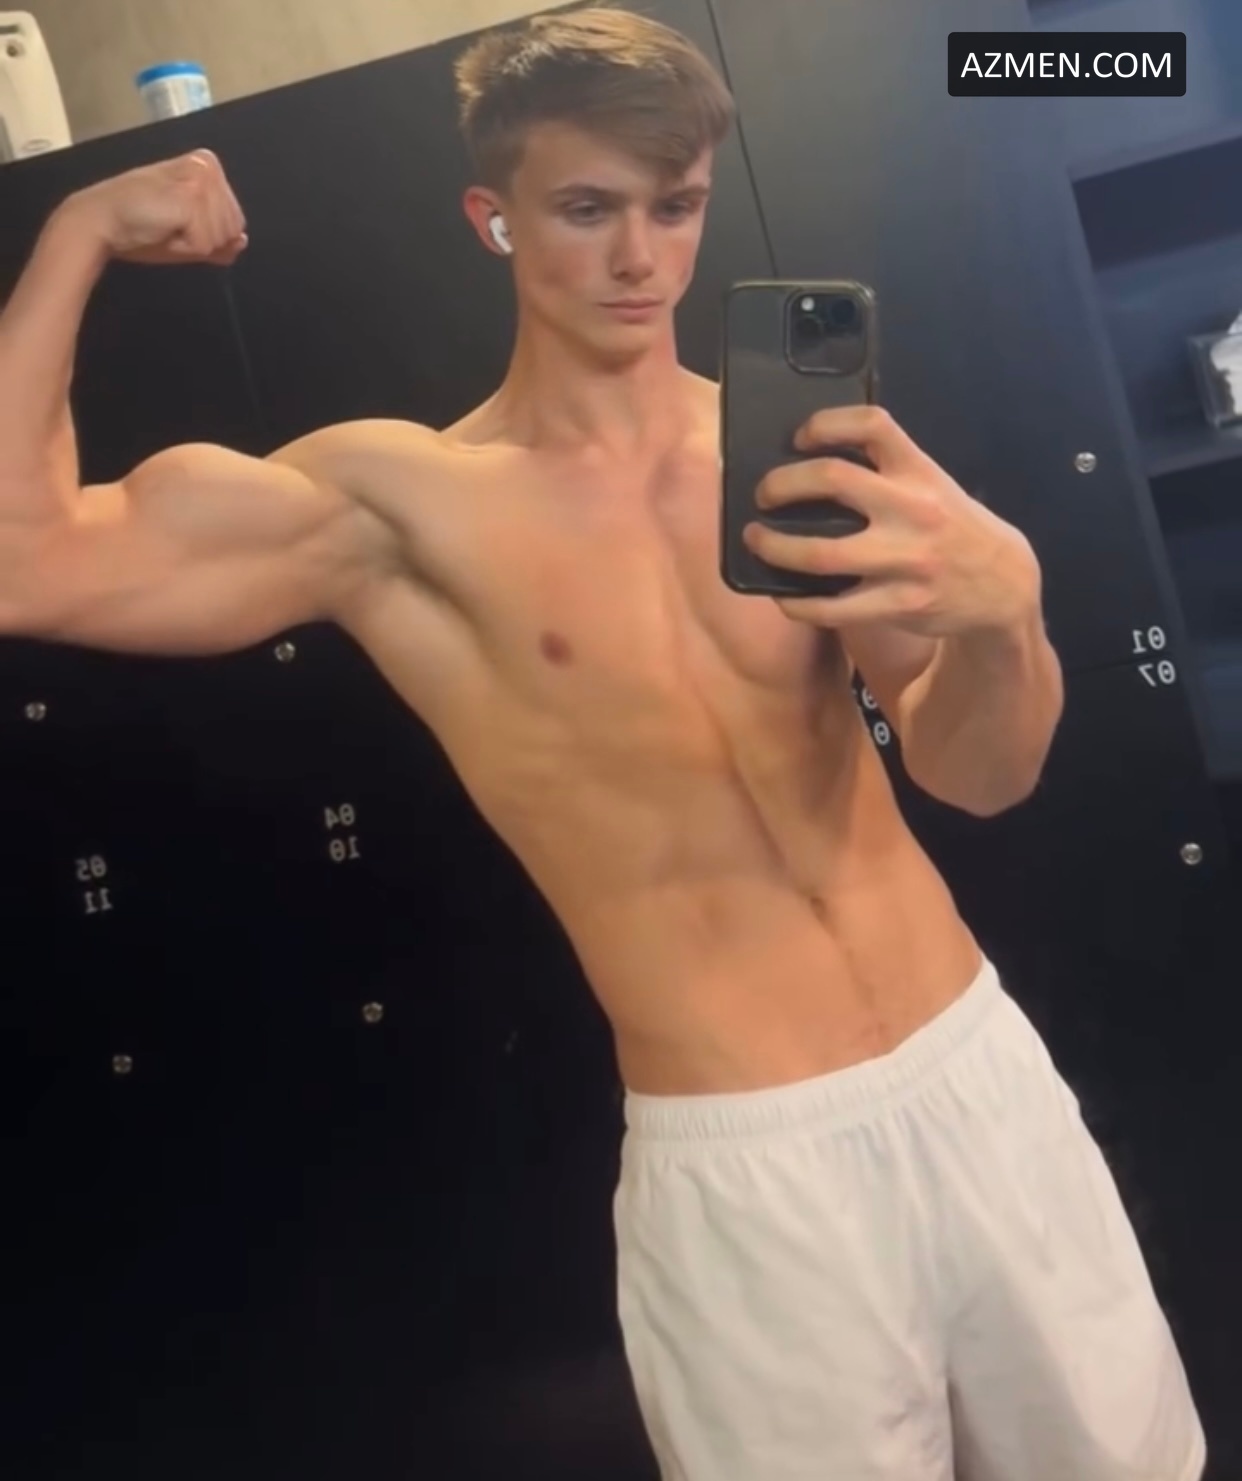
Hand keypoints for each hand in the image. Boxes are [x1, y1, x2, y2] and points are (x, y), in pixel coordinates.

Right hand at [62, 149, 247, 266]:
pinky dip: (184, 248)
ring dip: (193, 244)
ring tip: (164, 226)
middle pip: (233, 229)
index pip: (235, 221)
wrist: (102, 220)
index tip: (175, 221)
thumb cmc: (140, 225)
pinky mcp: (190, 200)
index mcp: (207, 166)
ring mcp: (200, 181)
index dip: (207, 234)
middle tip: (168, 224)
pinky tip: (162, 230)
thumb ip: (219, 237)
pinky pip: (206, 245)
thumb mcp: (187, 232)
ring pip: (223, 238)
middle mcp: (207, 166)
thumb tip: (242, 240)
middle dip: (203, 240)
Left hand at [743, 405, 1041, 636]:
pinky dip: (797, 603)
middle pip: (833, 479)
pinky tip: (784, 596)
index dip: (826, 423)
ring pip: (821, 553)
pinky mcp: (898, 605)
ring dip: (774, 547)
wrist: (1004, 584)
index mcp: (919, 472)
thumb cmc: (954, 528)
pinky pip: (832, 608)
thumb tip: (813, 466)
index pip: (872, 425)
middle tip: (764, 495)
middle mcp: (912, 510)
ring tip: (756, 540)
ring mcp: (905, 561)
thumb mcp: (933, 486)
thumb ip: (888, 474)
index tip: (798, 438)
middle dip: (783, 484)